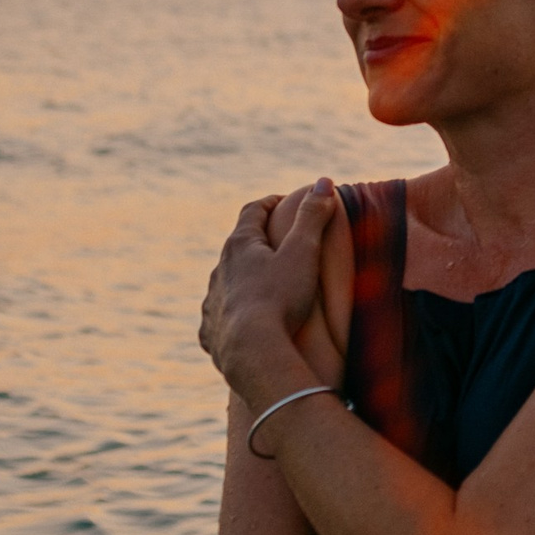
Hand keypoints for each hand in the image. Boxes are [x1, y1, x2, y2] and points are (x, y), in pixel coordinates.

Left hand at [201, 183, 338, 402]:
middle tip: (278, 246)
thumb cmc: (281, 299)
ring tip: (264, 289)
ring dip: (243, 281)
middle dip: (257, 244)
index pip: (252, 212)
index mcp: (240, 246)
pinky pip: (219, 319)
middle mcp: (220, 270)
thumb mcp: (303, 252)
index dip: (270, 204)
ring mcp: (212, 302)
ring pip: (226, 283)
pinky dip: (233, 316)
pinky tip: (243, 326)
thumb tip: (324, 181)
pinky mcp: (209, 332)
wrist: (252, 352)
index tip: (284, 203)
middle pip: (237, 247)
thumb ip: (313, 216)